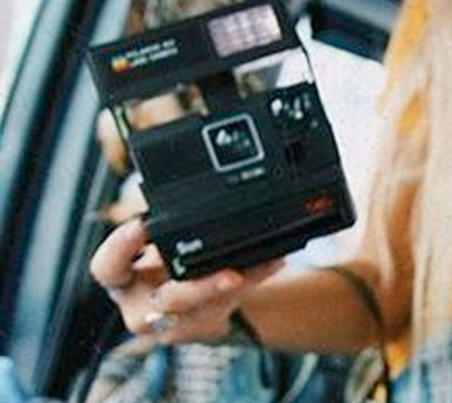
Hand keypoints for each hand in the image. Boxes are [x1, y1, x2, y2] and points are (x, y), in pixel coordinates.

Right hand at [90, 217, 282, 343]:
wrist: (190, 302)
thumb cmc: (166, 266)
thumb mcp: (155, 245)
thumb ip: (160, 225)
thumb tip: (168, 195)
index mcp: (122, 281)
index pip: (107, 268)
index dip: (119, 247)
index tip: (142, 224)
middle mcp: (143, 307)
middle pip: (170, 300)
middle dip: (203, 287)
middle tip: (230, 273)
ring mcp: (175, 324)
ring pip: (208, 309)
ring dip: (239, 286)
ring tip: (264, 264)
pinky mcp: (204, 327)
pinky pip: (232, 304)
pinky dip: (254, 279)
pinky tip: (272, 262)